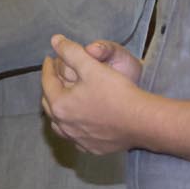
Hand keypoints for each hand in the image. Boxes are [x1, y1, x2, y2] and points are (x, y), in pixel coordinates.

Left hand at [41, 35, 152, 156]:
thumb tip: (55, 39)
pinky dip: (73, 127)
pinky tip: (79, 122)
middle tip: (55, 76)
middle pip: (50, 104)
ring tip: (64, 99)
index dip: (48, 67)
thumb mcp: (92, 67)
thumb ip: (71, 52)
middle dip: (50, 88)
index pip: (47, 82)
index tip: (50, 58)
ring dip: (59, 110)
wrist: (142, 121)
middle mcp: (64, 125)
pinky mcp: (92, 148)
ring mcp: (78, 139)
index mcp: (60, 105)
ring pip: (59, 124)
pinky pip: (76, 137)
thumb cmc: (116, 92)